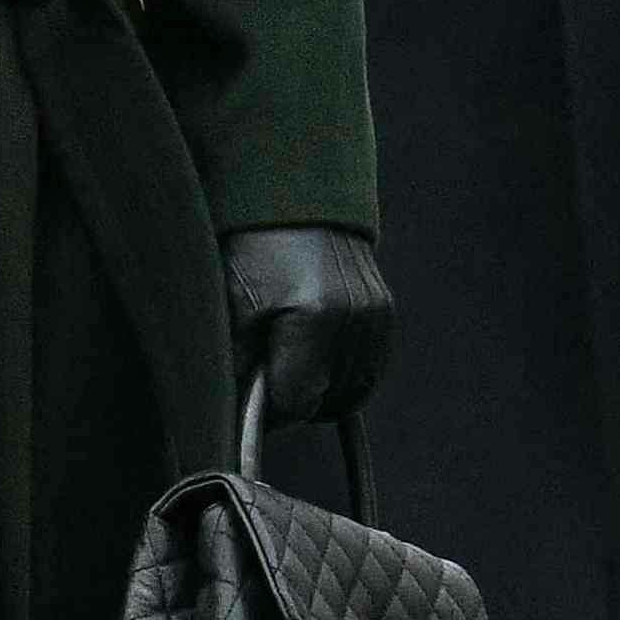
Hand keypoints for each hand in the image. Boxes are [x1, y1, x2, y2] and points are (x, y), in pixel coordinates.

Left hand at [224, 224, 392, 427]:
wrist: (295, 201)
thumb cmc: (253, 252)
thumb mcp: (233, 307)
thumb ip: (238, 367)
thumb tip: (239, 419)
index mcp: (313, 316)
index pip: (296, 402)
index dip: (270, 409)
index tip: (253, 396)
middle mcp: (353, 318)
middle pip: (325, 401)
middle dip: (294, 397)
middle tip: (269, 372)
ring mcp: (376, 316)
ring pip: (350, 393)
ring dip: (320, 390)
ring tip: (291, 361)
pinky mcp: (386, 314)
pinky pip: (368, 372)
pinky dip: (343, 375)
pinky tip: (317, 357)